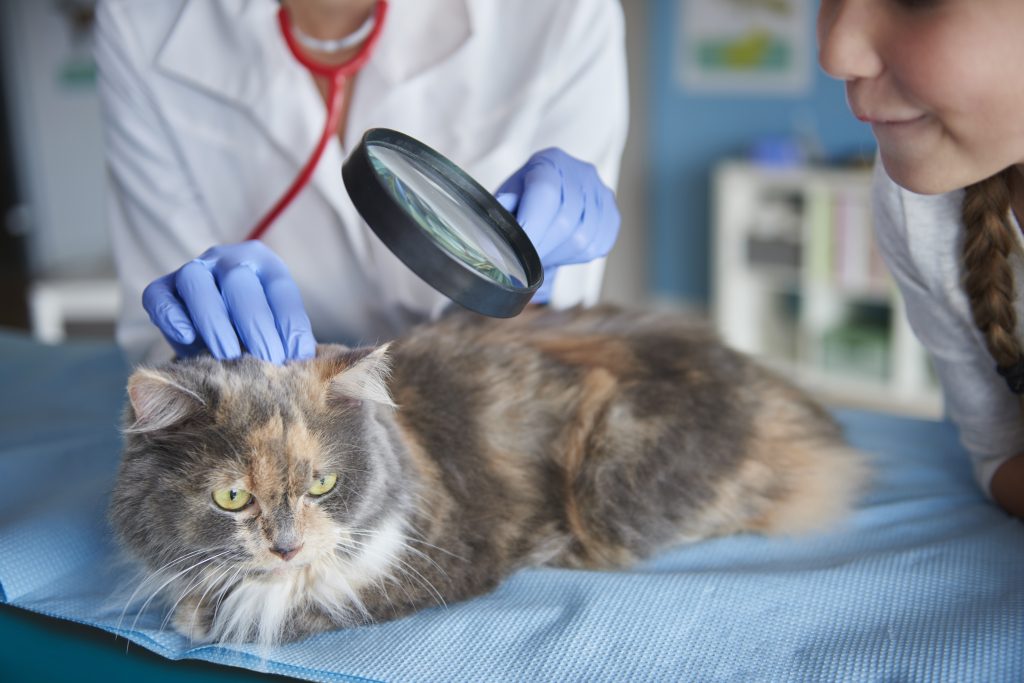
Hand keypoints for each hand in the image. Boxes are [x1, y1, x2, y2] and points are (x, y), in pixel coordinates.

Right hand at [142, 241, 315, 363]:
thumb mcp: (278, 331)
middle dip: (255, 325)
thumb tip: (301, 362)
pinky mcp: (163, 288)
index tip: (294, 357)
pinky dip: (170, 316)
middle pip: (238, 281)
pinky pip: (159, 296)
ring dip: (214, 321)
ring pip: (196, 282)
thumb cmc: (257, 333)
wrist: (220, 330)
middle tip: (266, 361)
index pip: (280, 290)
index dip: (288, 325)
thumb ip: (287, 341)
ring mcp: (194, 270)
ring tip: (228, 355)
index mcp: (266, 265)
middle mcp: (229, 259)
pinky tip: (187, 338)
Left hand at [495, 148, 619, 301]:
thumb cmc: (520, 200)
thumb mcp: (504, 200)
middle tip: (524, 263)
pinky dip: (575, 257)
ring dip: (557, 255)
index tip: (516, 251)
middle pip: (566, 220)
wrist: (547, 201)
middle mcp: (581, 172)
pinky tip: (559, 252)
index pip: (546, 193)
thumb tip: (491, 239)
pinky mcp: (612, 215)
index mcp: (550, 162)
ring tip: (541, 256)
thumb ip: (501, 213)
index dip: (531, 226)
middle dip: (541, 248)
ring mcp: (601, 193)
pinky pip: (598, 245)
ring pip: (582, 238)